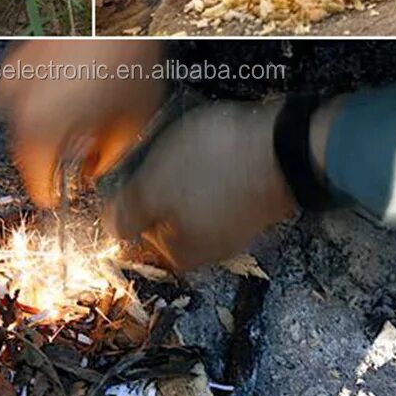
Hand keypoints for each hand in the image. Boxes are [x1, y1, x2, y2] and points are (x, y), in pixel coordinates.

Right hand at [0, 40, 165, 207]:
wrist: (118, 21)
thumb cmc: (128, 64)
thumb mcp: (129, 127)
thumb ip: (104, 160)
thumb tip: (92, 169)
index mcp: (42, 130)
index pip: (34, 180)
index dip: (45, 195)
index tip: (52, 199)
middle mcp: (20, 105)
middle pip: (21, 151)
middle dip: (41, 163)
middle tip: (62, 166)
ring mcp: (16, 77)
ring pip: (15, 121)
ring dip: (34, 132)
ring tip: (64, 129)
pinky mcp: (20, 56)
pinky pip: (15, 90)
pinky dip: (28, 101)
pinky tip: (54, 99)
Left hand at [105, 101, 296, 269]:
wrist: (286, 143)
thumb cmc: (216, 167)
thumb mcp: (153, 188)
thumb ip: (126, 213)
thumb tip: (109, 228)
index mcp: (182, 253)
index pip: (136, 236)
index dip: (128, 203)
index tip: (131, 178)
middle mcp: (209, 246)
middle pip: (163, 214)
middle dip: (156, 183)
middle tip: (159, 158)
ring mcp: (233, 220)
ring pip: (188, 194)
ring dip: (181, 169)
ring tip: (187, 147)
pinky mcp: (249, 194)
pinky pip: (213, 180)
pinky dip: (207, 162)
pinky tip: (209, 144)